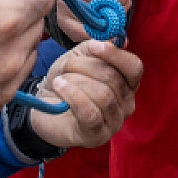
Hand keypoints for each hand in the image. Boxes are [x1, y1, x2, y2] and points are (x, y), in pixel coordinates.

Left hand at [27, 40, 143, 148]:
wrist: (44, 109)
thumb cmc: (67, 81)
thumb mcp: (79, 57)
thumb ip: (97, 48)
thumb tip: (119, 41)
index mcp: (127, 84)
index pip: (134, 68)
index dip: (115, 55)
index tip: (93, 46)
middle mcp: (127, 104)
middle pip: (113, 79)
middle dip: (85, 67)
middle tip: (65, 65)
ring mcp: (114, 123)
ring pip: (103, 95)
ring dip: (76, 82)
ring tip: (59, 80)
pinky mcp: (97, 136)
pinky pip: (91, 114)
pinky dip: (73, 96)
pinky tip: (60, 87)